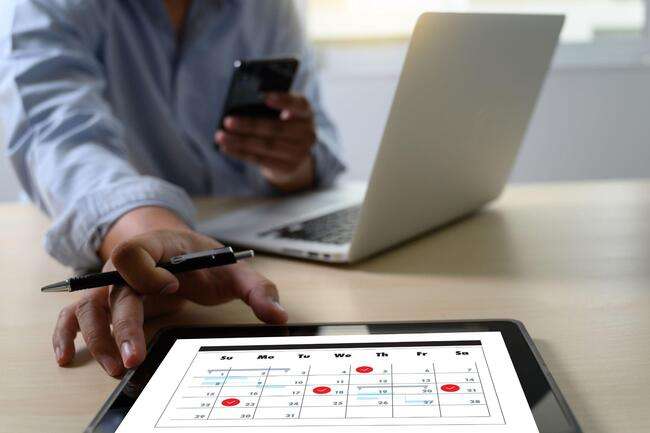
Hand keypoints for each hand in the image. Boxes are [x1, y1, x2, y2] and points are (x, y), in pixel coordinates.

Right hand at [52, 229, 287, 376]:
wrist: (178, 250)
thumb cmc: (202, 260)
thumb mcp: (232, 269)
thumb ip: (257, 289)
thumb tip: (278, 316)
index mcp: (156, 247)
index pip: (134, 252)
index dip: (148, 272)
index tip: (174, 288)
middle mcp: (127, 266)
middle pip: (112, 292)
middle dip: (122, 326)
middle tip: (134, 359)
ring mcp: (113, 285)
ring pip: (89, 307)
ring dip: (96, 338)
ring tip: (115, 367)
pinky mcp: (106, 303)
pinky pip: (74, 315)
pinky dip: (66, 334)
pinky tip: (66, 357)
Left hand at [215, 92, 316, 190]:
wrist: (293, 153)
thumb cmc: (281, 123)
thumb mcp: (281, 112)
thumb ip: (268, 108)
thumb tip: (239, 109)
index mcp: (306, 112)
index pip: (298, 104)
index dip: (283, 100)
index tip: (264, 97)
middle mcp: (308, 133)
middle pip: (276, 128)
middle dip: (250, 125)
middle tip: (228, 121)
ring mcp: (300, 153)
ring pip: (266, 146)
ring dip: (240, 142)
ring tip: (221, 136)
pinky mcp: (289, 167)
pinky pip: (261, 160)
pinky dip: (241, 154)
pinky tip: (227, 148)